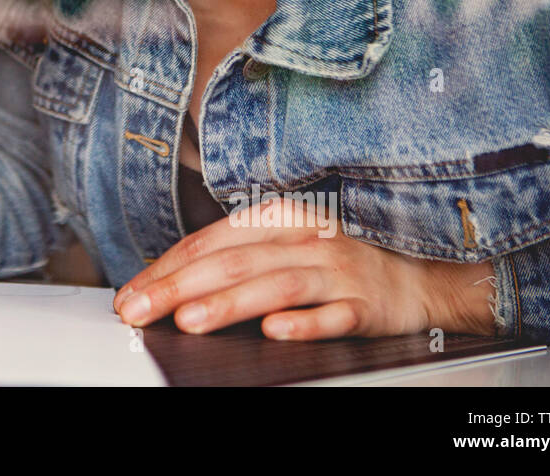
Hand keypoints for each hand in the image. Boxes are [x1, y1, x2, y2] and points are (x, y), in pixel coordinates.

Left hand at [112, 196, 496, 339]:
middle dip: (178, 288)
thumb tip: (167, 285)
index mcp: (277, 218)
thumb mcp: (284, 246)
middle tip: (139, 310)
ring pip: (274, 284)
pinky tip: (274, 331)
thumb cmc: (337, 262)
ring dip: (228, 303)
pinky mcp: (365, 305)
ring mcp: (336, 271)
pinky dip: (303, 322)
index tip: (129, 294)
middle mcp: (303, 239)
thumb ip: (233, 260)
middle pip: (232, 261)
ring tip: (189, 321)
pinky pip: (332, 314)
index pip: (209, 241)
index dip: (166, 268)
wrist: (420, 275)